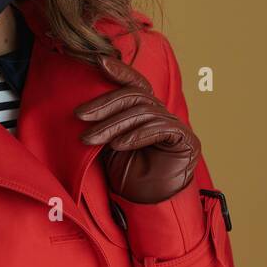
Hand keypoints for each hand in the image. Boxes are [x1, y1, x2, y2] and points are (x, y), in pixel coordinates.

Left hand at [74, 54, 200, 204]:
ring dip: (112, 126)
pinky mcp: (186, 140)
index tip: (98, 60)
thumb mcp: (109, 146)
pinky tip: (118, 145)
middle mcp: (162, 115)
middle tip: (80, 115)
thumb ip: (105, 125)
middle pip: (134, 97)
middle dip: (104, 105)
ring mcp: (176, 126)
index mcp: (146, 113)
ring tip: (90, 139)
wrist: (149, 205)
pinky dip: (136, 135)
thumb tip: (83, 106)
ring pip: (142, 113)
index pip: (134, 84)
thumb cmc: (129, 176)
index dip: (119, 70)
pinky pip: (159, 128)